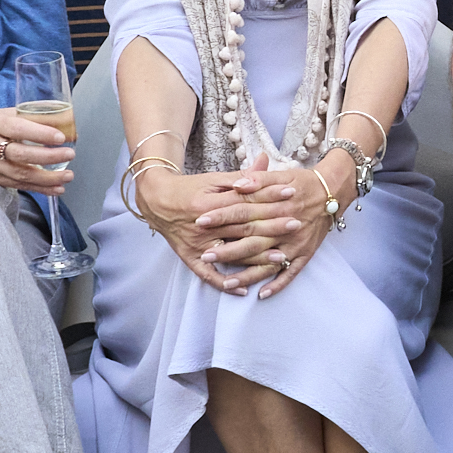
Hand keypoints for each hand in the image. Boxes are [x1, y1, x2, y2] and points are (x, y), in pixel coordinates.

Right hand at [0, 103, 74, 197]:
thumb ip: (34, 117)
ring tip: (68, 176)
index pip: (17, 129)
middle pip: (19, 154)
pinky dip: (39, 188)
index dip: (39, 134)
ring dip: (47, 178)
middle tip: (70, 154)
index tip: (60, 137)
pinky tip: (56, 188)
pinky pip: (18, 185)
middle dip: (48, 157)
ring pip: (19, 174)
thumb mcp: (7, 113)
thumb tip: (68, 124)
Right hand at [141, 158, 328, 295]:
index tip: (291, 194)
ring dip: (257, 258)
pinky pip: (209, 276)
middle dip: (271, 226)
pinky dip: (226, 284)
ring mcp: (198, 246)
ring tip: (281, 257)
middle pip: (243, 227)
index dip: (269, 196)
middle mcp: (204, 227)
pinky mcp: (191, 259)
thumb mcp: (213, 179)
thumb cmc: (189, 188)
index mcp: (209, 204)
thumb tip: (264, 161)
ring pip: (232, 254)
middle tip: (296, 224)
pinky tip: (244, 291)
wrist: (156, 201)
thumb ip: (240, 176)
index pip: (245, 201)